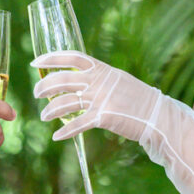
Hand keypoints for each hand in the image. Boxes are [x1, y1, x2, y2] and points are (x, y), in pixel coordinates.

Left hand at [32, 51, 161, 141]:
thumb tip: (79, 80)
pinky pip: (78, 124)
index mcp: (102, 69)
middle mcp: (99, 81)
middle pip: (63, 80)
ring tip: (44, 116)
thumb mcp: (119, 80)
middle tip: (36, 92)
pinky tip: (57, 136)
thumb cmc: (138, 98)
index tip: (35, 62)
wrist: (158, 115)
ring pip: (65, 102)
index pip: (72, 57)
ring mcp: (101, 99)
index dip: (52, 58)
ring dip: (50, 110)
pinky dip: (65, 131)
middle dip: (44, 86)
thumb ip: (99, 78)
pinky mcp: (104, 117)